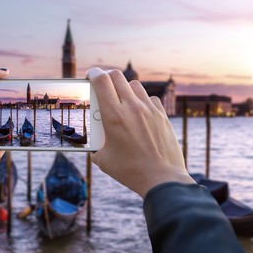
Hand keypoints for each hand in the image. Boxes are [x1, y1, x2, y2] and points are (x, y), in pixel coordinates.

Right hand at [87, 68, 194, 197]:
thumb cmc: (130, 171)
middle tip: (103, 87)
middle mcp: (131, 107)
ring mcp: (149, 109)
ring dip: (124, 89)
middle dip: (106, 77)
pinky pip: (150, 98)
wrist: (162, 178)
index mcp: (113, 116)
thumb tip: (96, 142)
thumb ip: (97, 146)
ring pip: (134, 85)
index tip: (90, 76)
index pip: (101, 80)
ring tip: (122, 102)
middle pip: (116, 76)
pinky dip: (142, 101)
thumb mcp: (104, 160)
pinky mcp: (162, 115)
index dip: (93, 73)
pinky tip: (140, 113)